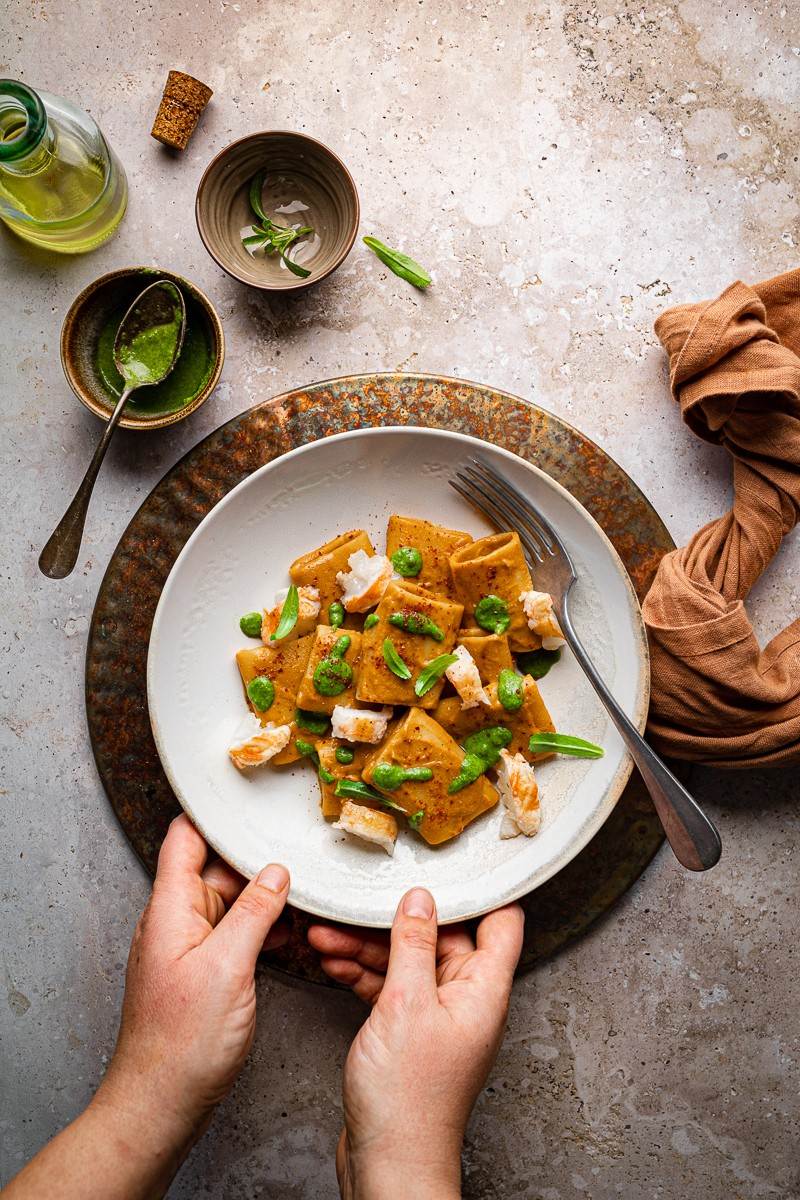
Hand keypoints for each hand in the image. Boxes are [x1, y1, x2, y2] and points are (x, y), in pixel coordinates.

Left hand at [100, 815, 289, 1136]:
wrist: (161, 1103)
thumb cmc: (182, 1044)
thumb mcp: (229, 966)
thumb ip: (255, 911)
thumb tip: (276, 873)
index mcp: (171, 908)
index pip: (185, 838)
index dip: (214, 814)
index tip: (248, 799)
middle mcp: (176, 921)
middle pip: (218, 869)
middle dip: (257, 861)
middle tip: (301, 851)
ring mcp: (190, 947)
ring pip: (232, 903)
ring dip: (266, 899)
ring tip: (307, 897)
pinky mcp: (204, 972)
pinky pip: (235, 934)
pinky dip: (263, 930)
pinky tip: (291, 935)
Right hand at [308, 890, 523, 1199]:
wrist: (388, 1162)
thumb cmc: (408, 1098)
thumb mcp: (405, 1004)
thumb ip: (412, 944)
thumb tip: (420, 899)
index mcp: (483, 989)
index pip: (501, 923)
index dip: (482, 890)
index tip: (453, 863)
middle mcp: (466, 1000)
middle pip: (440, 938)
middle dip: (396, 919)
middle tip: (356, 905)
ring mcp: (437, 1018)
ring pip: (408, 962)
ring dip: (367, 946)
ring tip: (326, 935)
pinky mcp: (410, 1034)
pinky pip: (391, 988)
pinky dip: (363, 974)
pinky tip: (333, 962)